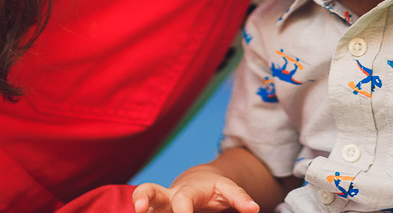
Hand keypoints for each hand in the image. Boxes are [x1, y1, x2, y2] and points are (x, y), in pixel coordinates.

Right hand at [133, 166, 259, 212]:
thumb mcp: (229, 189)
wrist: (199, 182)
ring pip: (143, 206)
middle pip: (149, 190)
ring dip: (139, 210)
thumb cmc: (215, 188)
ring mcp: (159, 207)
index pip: (182, 200)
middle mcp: (168, 197)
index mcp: (187, 190)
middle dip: (142, 197)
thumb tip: (254, 208)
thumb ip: (240, 197)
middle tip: (139, 209)